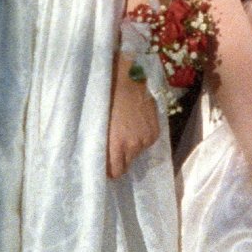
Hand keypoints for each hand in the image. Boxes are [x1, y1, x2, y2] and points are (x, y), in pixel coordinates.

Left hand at [106, 57, 159, 177]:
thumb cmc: (105, 98)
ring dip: (130, 148)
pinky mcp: (155, 133)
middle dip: (118, 159)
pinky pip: (145, 144)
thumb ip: (99, 145)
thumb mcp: (97, 124)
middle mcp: (134, 146)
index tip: (103, 164)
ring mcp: (146, 139)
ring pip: (136, 154)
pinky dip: (140, 138)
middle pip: (126, 165)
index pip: (115, 172)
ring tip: (124, 131)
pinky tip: (134, 125)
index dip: (108, 170)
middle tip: (112, 146)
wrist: (127, 78)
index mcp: (116, 145)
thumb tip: (99, 161)